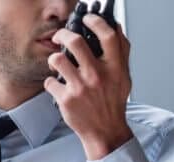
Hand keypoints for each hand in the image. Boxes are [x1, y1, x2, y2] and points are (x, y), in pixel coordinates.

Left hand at [44, 14, 133, 160]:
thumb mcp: (124, 76)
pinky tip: (57, 86)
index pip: (108, 35)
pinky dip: (51, 82)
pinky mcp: (66, 100)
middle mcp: (97, 75)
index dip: (95, 21)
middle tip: (60, 36)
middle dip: (64, 34)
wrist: (104, 131)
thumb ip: (121, 52)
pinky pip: (50, 82)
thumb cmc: (112, 103)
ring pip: (58, 60)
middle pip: (76, 42)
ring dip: (54, 58)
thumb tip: (116, 27)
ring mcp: (80, 88)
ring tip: (56, 62)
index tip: (87, 18)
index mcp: (114, 67)